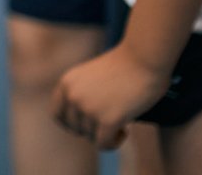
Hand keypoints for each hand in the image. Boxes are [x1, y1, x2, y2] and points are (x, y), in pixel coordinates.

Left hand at [52, 45, 169, 148]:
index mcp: (66, 83)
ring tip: (122, 121)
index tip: (88, 126)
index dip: (72, 125)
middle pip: (76, 129)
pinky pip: (104, 144)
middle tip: (112, 121)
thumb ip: (82, 94)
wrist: (144, 58)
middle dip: (93, 130)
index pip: (57, 115)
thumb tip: (83, 123)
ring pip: (91, 137)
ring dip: (107, 135)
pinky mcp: (107, 120)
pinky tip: (126, 130)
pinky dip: (114, 142)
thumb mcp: (92, 76)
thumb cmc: (125, 66)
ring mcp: (88, 108)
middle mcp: (72, 96)